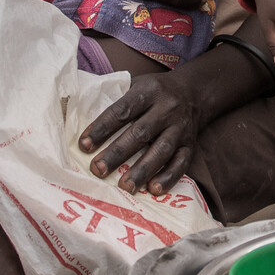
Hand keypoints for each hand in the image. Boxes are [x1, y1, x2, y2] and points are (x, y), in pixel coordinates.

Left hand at [80, 69, 198, 194]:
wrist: (194, 92)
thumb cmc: (155, 92)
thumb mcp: (138, 85)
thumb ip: (117, 99)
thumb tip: (80, 118)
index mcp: (149, 91)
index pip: (123, 109)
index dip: (102, 127)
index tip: (84, 145)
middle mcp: (167, 108)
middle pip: (141, 132)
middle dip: (118, 153)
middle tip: (98, 170)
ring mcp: (181, 128)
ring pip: (162, 150)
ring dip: (142, 169)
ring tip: (125, 186)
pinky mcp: (190, 144)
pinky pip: (182, 162)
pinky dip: (169, 177)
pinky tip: (154, 189)